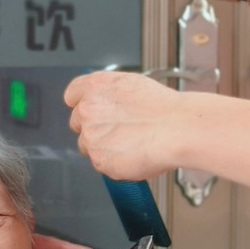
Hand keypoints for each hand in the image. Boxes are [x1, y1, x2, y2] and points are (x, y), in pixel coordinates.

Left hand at [64, 72, 186, 180]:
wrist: (178, 129)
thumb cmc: (164, 108)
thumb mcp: (133, 85)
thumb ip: (110, 95)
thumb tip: (108, 105)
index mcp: (95, 87)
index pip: (72, 96)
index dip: (83, 105)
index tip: (93, 111)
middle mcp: (87, 110)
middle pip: (77, 123)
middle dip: (93, 127)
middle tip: (119, 130)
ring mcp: (91, 136)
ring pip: (88, 146)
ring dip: (104, 147)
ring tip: (131, 143)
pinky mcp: (100, 160)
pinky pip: (102, 164)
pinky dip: (115, 163)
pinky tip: (135, 154)